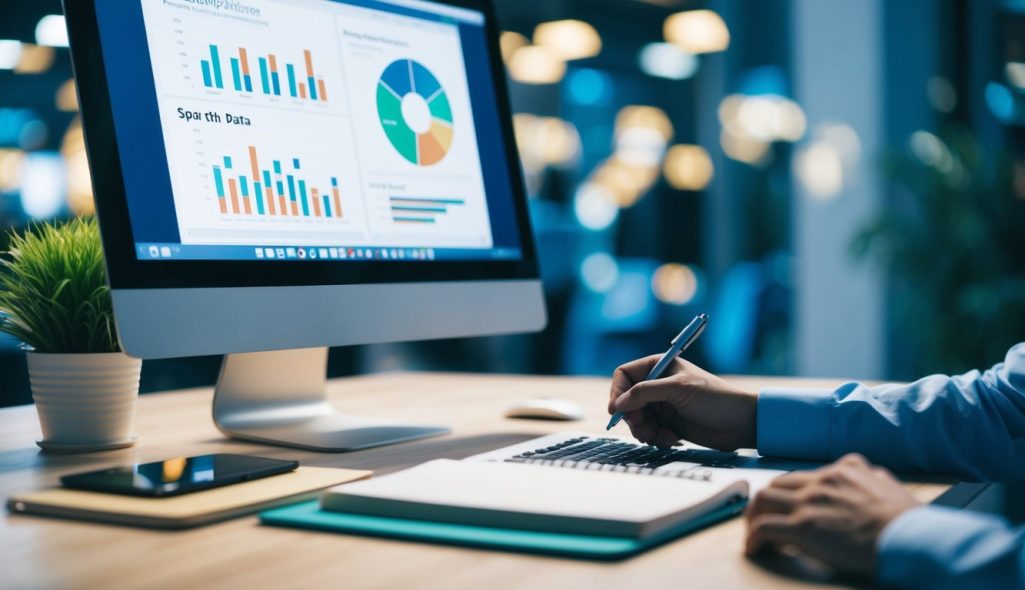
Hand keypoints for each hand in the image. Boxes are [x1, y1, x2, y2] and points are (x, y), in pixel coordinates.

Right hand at [608, 355, 757, 449]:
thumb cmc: (713, 398)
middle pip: (628, 400)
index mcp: (659, 366)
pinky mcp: (669, 423)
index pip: (625, 375)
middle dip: (633, 417)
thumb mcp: (677, 390)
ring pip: (637, 419)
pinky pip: (650, 431)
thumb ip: (644, 393)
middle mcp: (658, 384)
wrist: (741, 423)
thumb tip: (618, 404)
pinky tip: (671, 439)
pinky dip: (656, 437)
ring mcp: (663, 405)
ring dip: (644, 430)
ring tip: (659, 436)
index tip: (616, 411)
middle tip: (642, 428)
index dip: (617, 392)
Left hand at [745, 454, 920, 575]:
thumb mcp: (888, 484)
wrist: (908, 537)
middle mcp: (820, 482)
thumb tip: (871, 475)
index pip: (802, 475)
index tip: (787, 506)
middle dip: (766, 503)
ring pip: (762, 500)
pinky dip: (754, 538)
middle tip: (763, 518)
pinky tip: (754, 549)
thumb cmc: (905, 520)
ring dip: (754, 516)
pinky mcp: (802, 527)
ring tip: (754, 532)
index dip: (789, 493)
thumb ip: (872, 477)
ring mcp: (809, 503)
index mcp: (841, 470)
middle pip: (776, 484)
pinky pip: (764, 528)